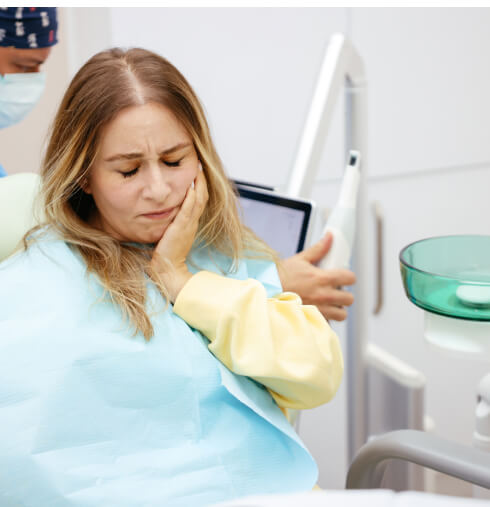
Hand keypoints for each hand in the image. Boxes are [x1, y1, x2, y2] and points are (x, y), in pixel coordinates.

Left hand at [151, 169, 207, 301]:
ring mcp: (188, 225)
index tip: (197, 173)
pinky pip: (188, 210)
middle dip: (202, 181)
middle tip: (199, 165)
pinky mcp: (181, 228)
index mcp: (190, 223)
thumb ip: (172, 224)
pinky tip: (191, 186)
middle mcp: (192, 222)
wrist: (168, 269)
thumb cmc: (167, 254)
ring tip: (197, 170)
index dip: (200, 186)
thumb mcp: (172, 234)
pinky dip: (190, 198)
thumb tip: (167, 213)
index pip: (198, 201)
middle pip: (202, 198)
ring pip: (198, 201)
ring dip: (199, 184)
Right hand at [278, 232, 355, 320]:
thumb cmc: (280, 276)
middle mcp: (323, 295)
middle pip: (349, 298)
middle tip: (335, 291)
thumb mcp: (300, 259)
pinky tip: (318, 312)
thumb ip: (319, 249)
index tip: (343, 277)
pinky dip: (326, 319)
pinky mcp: (312, 319)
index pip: (350, 278)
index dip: (348, 277)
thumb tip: (330, 236)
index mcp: (322, 278)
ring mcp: (319, 310)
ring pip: (342, 314)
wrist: (267, 291)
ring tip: (328, 304)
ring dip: (337, 309)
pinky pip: (328, 323)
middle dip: (344, 295)